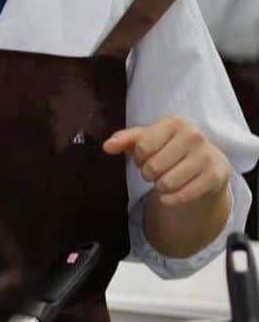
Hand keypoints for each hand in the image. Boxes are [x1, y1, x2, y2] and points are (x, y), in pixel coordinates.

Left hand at [104, 116, 231, 205]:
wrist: (206, 164)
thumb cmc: (170, 148)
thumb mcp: (147, 139)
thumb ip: (125, 140)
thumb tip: (107, 146)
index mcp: (174, 122)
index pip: (142, 147)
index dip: (139, 157)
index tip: (145, 157)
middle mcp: (193, 135)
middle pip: (153, 167)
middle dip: (149, 173)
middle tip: (157, 170)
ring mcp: (206, 156)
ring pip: (166, 183)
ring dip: (160, 186)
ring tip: (166, 179)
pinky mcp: (215, 176)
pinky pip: (182, 195)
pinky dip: (171, 199)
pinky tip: (174, 192)